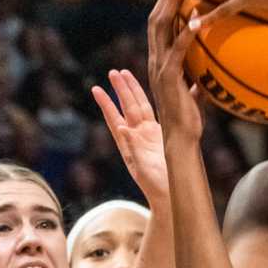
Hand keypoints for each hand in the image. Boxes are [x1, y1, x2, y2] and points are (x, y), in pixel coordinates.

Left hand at [93, 67, 168, 205]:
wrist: (170, 195)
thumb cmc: (156, 186)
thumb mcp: (141, 167)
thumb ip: (132, 147)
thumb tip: (121, 128)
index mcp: (130, 144)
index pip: (116, 119)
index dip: (107, 103)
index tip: (96, 89)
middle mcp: (138, 137)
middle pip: (129, 107)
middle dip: (121, 89)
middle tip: (113, 71)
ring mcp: (150, 136)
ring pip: (141, 108)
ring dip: (133, 92)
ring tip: (126, 75)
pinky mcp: (163, 137)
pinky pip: (158, 114)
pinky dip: (156, 100)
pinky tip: (155, 89)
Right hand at [145, 0, 204, 145]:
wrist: (180, 138)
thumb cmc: (189, 117)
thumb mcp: (196, 90)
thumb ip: (200, 76)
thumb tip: (216, 68)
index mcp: (160, 59)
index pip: (160, 22)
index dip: (167, 0)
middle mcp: (155, 58)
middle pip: (156, 17)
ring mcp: (159, 66)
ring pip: (160, 26)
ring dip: (171, 3)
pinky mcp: (168, 76)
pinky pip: (177, 48)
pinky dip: (186, 31)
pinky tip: (198, 18)